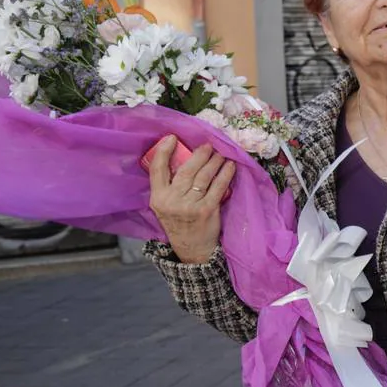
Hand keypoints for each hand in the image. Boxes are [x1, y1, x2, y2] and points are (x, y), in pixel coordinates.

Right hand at [147, 135, 235, 263]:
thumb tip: (183, 158)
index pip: (156, 169)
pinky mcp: (207, 210)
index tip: (172, 137)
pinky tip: (230, 166)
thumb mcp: (165, 206)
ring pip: (203, 176)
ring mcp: (189, 206)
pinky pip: (218, 186)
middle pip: (186, 170)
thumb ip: (169, 187)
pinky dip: (225, 174)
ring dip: (214, 161)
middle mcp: (171, 200)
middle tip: (208, 145)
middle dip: (199, 154)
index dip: (164, 151)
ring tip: (220, 153)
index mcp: (158, 198)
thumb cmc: (180, 223)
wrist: (192, 249)